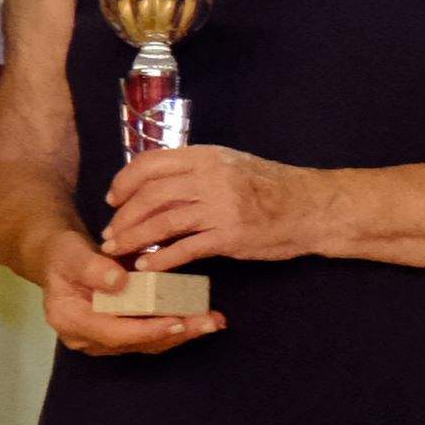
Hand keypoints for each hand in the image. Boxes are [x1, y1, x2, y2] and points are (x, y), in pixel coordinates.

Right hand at [35, 253, 223, 355]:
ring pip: (147, 343)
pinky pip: (150, 335)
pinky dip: (177, 327)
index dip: (147, 330)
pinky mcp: (119, 334)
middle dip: (176, 334)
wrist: (61, 259)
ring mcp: (103, 340)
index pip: (114, 333)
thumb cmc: (64, 254)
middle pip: (136, 342)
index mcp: (70, 321)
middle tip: (209, 323)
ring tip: (213, 321)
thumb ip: (92, 267)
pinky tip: (202, 317)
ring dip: (183, 333)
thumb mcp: (72, 253)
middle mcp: (86, 338)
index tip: (177, 322)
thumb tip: (119, 281)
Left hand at [105, 142, 320, 272]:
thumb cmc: (273, 187)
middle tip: (111, 233)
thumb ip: (196, 170)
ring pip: (162, 223)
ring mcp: (221, 208)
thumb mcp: (232, 164)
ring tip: (118, 251)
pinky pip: (185, 249)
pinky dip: (162, 259)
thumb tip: (158, 182)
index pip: (150, 164)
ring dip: (134, 238)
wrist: (313, 208)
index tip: (113, 199)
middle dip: (123, 217)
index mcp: (207, 157)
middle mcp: (211, 178)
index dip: (124, 182)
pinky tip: (148, 266)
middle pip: (150, 196)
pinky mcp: (230, 237)